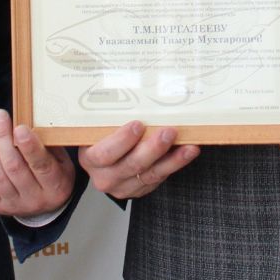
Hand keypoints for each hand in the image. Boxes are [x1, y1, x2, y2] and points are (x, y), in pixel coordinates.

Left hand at [0, 110, 76, 218]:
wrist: (46, 205)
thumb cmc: (53, 173)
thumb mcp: (60, 159)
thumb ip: (46, 143)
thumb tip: (28, 120)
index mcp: (55, 186)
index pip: (41, 166)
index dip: (29, 147)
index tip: (19, 128)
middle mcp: (35, 198)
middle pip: (13, 168)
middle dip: (3, 139)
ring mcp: (14, 204)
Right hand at [78, 121, 199, 199]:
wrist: (101, 160)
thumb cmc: (101, 138)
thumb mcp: (98, 127)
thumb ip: (110, 117)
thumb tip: (132, 89)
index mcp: (91, 158)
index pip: (105, 153)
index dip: (122, 140)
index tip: (138, 124)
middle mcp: (105, 176)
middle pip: (132, 165)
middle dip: (154, 148)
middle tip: (169, 132)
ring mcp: (123, 186)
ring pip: (151, 174)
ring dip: (173, 160)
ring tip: (189, 146)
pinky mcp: (140, 190)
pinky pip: (160, 178)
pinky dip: (175, 164)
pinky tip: (186, 153)